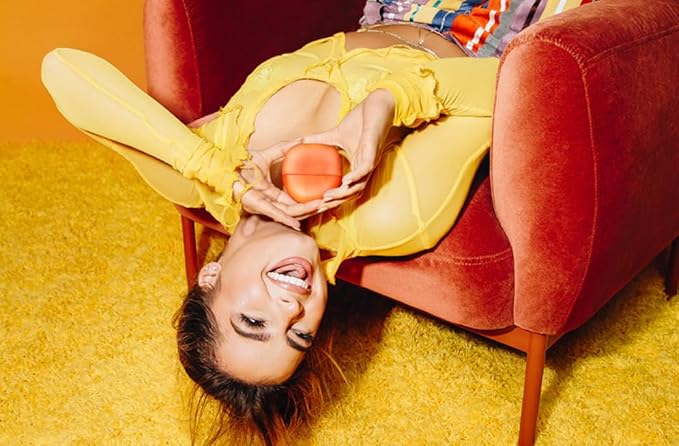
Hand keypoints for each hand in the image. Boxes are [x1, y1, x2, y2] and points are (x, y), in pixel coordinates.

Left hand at [235, 139, 322, 229]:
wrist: (226, 165)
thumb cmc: (243, 163)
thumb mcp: (269, 154)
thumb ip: (285, 148)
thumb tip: (302, 140)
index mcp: (275, 194)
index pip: (298, 200)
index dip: (313, 199)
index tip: (328, 195)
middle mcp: (272, 203)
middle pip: (298, 209)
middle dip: (316, 206)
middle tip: (331, 202)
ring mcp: (265, 206)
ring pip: (290, 213)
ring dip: (306, 211)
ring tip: (321, 207)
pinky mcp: (257, 206)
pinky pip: (274, 214)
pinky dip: (286, 219)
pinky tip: (297, 224)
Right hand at [302, 89, 396, 208]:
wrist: (377, 103)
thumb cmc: (360, 119)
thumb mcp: (335, 133)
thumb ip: (319, 140)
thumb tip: (299, 142)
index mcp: (357, 166)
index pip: (346, 189)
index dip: (333, 197)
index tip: (315, 201)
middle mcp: (365, 167)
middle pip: (352, 193)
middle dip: (336, 200)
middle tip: (319, 204)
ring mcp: (370, 160)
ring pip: (359, 185)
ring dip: (344, 193)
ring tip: (328, 197)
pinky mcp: (374, 151)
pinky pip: (365, 169)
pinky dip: (355, 176)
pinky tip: (344, 181)